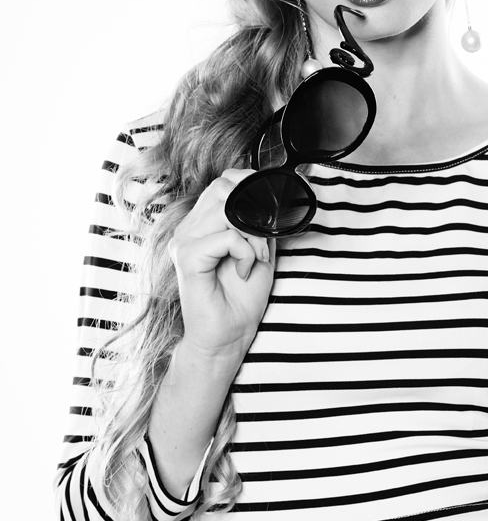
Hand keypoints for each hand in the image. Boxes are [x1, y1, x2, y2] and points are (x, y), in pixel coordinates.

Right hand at [167, 169, 274, 362]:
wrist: (228, 338)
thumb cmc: (241, 299)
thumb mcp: (259, 250)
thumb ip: (259, 222)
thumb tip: (270, 197)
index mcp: (201, 224)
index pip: (222, 181)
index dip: (249, 187)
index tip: (268, 213)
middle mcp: (187, 229)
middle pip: (223, 188)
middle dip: (254, 211)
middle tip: (262, 243)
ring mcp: (183, 242)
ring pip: (227, 210)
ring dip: (253, 235)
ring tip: (254, 259)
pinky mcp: (187, 258)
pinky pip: (226, 237)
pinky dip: (245, 252)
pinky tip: (243, 271)